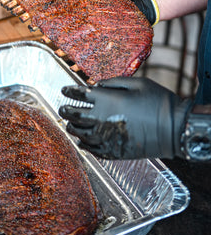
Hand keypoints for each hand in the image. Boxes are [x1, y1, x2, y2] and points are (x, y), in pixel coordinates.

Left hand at [59, 77, 191, 159]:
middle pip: (76, 116)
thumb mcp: (137, 83)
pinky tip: (81, 142)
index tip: (64, 90)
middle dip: (66, 111)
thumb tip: (96, 85)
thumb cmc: (157, 101)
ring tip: (68, 125)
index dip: (70, 92)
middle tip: (61, 108)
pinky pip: (93, 150)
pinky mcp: (115, 152)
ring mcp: (107, 138)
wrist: (174, 128)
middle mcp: (102, 120)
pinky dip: (84, 145)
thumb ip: (113, 82)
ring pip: (81, 134)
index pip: (80, 95)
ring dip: (72, 128)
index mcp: (107, 100)